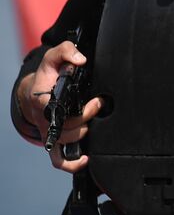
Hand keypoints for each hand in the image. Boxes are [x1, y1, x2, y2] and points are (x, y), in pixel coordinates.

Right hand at [15, 42, 99, 172]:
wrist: (34, 91)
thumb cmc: (47, 76)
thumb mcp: (54, 57)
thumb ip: (66, 51)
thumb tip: (81, 60)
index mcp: (42, 100)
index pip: (56, 110)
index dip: (80, 110)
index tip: (94, 101)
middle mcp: (44, 119)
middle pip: (67, 128)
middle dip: (88, 116)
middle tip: (98, 104)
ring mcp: (48, 132)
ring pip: (66, 142)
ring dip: (85, 132)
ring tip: (93, 117)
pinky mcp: (53, 141)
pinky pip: (58, 160)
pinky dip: (71, 164)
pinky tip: (85, 159)